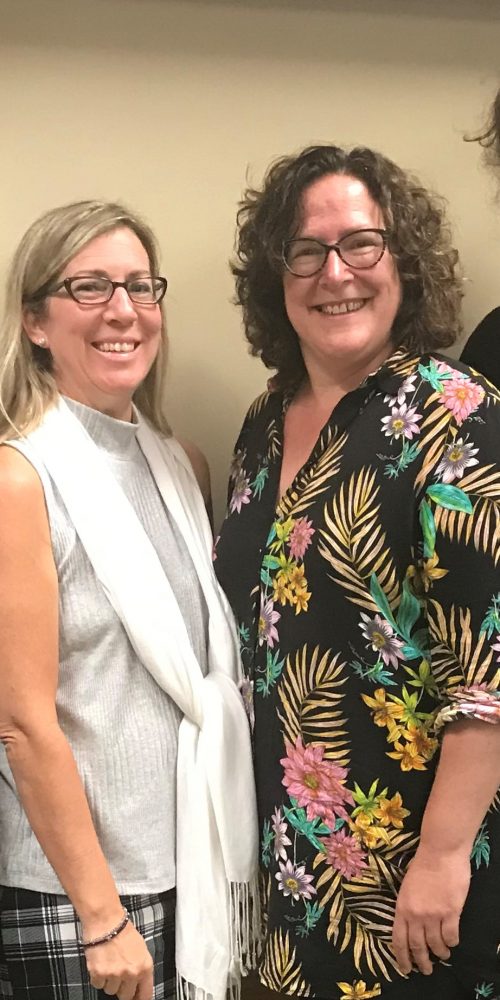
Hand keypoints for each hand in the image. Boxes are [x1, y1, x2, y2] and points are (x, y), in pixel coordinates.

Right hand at [85, 921, 153, 999]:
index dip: (138, 998)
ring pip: (110, 991)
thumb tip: (139, 985)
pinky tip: (101, 963)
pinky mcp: (99, 974)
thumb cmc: (123, 931)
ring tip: (109, 963)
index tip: (135, 998)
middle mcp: (131, 973)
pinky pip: (98, 985)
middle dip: (122, 988)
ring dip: (109, 981)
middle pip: (125, 997)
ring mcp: (114, 975)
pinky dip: (98, 977)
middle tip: (118, 976)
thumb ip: (141, 969)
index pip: (145, 995)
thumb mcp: (141, 949)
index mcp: (145, 967)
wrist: (106, 920)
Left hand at [392, 847, 470, 975]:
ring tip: (442, 955)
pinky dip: (452, 942)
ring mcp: (433, 915)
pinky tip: (452, 942)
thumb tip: (411, 924)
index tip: (406, 968)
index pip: (399, 940)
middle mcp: (416, 915)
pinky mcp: (451, 912)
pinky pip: (451, 936)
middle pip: (417, 947)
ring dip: (440, 953)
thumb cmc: (422, 865)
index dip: (402, 957)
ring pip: (435, 944)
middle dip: (421, 962)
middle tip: (426, 970)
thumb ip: (408, 907)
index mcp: (402, 908)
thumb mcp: (406, 887)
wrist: (440, 852)